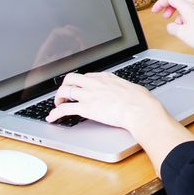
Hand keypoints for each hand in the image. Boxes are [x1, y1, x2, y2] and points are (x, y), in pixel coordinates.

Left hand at [47, 72, 168, 132]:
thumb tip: (132, 95)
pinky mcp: (85, 108)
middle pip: (71, 78)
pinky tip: (52, 118)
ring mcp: (89, 95)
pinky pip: (64, 109)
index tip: (80, 87)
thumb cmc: (141, 100)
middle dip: (65, 85)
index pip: (87, 76)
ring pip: (65, 91)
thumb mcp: (133, 88)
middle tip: (65, 94)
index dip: (80, 83)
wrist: (140, 109)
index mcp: (107, 78)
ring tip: (57, 105)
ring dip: (58, 98)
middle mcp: (95, 83)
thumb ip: (126, 90)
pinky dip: (55, 113)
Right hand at [151, 0, 193, 54]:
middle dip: (171, 5)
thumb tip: (171, 26)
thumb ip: (172, 28)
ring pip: (188, 5)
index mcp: (188, 7)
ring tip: (178, 26)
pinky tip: (188, 29)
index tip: (155, 11)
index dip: (160, 3)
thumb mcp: (181, 33)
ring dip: (179, 13)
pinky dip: (188, 18)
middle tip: (166, 15)